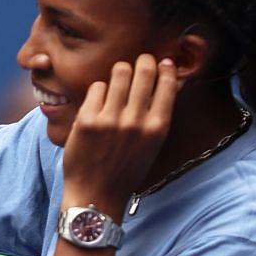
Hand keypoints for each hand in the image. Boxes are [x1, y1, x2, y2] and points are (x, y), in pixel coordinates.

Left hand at [60, 54, 179, 212]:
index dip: (165, 68)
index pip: (167, 84)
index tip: (163, 62)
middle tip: (140, 61)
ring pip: (119, 72)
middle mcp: (136, 122)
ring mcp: (110, 120)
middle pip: (143, 71)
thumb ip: (157, 116)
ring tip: (118, 77)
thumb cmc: (125, 170)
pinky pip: (96, 88)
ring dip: (120, 71)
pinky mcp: (87, 119)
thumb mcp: (151, 145)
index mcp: (157, 128)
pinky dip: (99, 90)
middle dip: (143, 61)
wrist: (95, 195)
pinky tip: (99, 101)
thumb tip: (168, 81)